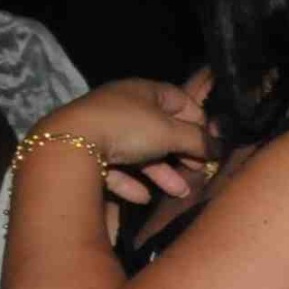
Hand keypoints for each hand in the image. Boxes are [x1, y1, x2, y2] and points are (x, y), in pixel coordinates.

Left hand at [45, 80, 215, 201]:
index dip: (199, 121)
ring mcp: (103, 131)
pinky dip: (130, 182)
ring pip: (139, 153)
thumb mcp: (171, 133)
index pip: (180, 100)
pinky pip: (114, 168)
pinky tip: (143, 197)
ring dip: (161, 173)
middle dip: (181, 154)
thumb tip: (219, 148)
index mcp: (145, 92)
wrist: (69, 144)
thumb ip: (199, 140)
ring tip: (180, 193)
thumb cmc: (128, 128)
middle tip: (197, 171)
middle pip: (161, 131)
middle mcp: (123, 107)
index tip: (210, 144)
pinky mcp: (87, 154)